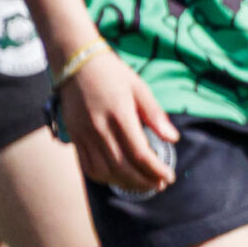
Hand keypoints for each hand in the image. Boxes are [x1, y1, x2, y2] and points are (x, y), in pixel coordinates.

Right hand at [58, 48, 178, 193]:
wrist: (76, 63)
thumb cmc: (112, 74)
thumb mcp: (139, 88)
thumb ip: (155, 115)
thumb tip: (173, 138)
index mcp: (120, 115)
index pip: (140, 153)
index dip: (156, 170)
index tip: (169, 176)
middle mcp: (99, 128)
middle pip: (123, 167)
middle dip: (144, 181)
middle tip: (159, 184)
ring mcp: (84, 135)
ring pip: (105, 171)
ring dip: (126, 183)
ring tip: (142, 184)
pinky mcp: (74, 137)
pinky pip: (88, 166)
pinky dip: (104, 177)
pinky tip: (118, 177)